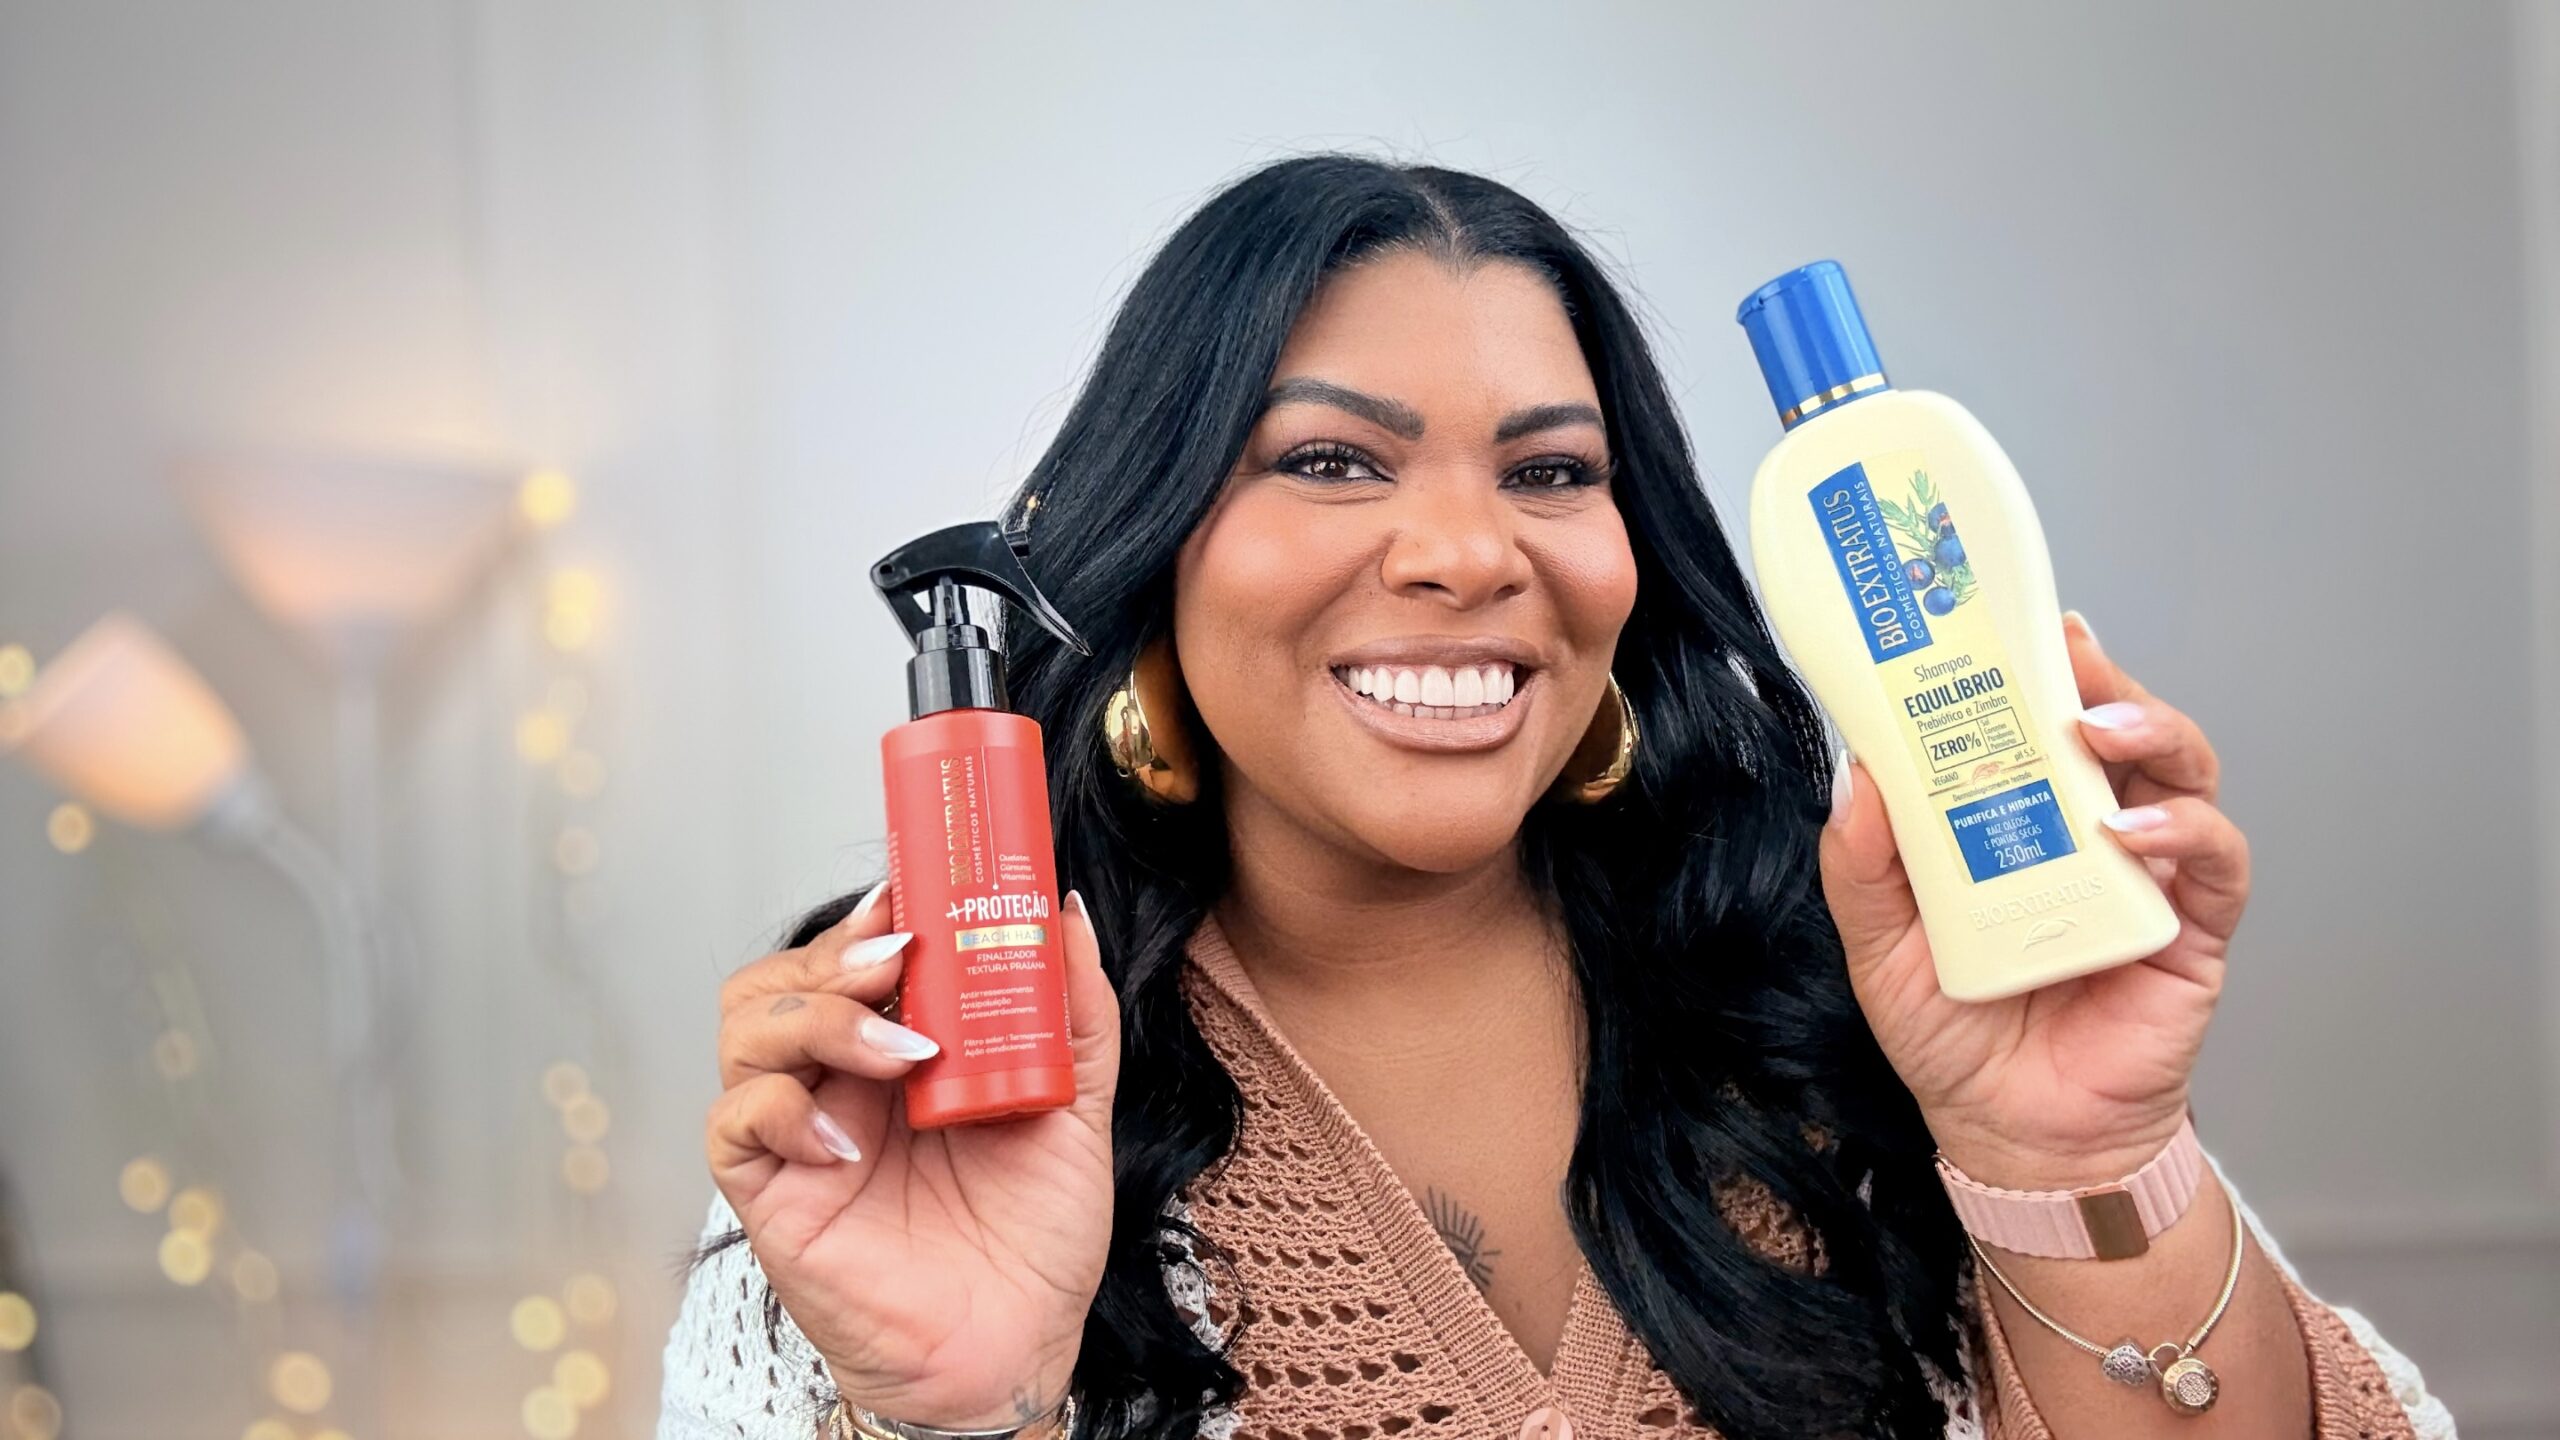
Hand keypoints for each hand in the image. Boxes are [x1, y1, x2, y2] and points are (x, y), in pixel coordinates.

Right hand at [707, 881, 1121, 1428]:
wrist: (1017, 1348)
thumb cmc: (1037, 1238)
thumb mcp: (1077, 1108)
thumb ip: (1073, 1012)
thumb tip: (1064, 912)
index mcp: (901, 1049)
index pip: (852, 953)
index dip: (867, 914)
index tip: (913, 888)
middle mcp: (839, 1080)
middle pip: (783, 975)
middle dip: (835, 953)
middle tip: (901, 958)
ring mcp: (800, 1132)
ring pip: (746, 1028)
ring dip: (819, 1017)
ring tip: (900, 1052)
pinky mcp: (769, 1192)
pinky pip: (735, 1123)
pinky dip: (781, 1110)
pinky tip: (846, 1140)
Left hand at [1819, 611, 2249, 1188]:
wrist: (2012, 1137)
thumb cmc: (1955, 1036)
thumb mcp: (1880, 945)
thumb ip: (1863, 866)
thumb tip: (1859, 776)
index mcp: (2020, 816)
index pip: (2036, 719)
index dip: (2031, 665)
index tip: (2006, 620)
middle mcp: (2093, 829)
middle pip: (2118, 721)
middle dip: (2095, 676)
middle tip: (2061, 654)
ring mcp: (2151, 873)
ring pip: (2180, 768)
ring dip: (2145, 732)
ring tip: (2093, 731)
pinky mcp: (2194, 928)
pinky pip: (2213, 859)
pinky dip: (2183, 832)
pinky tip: (2135, 832)